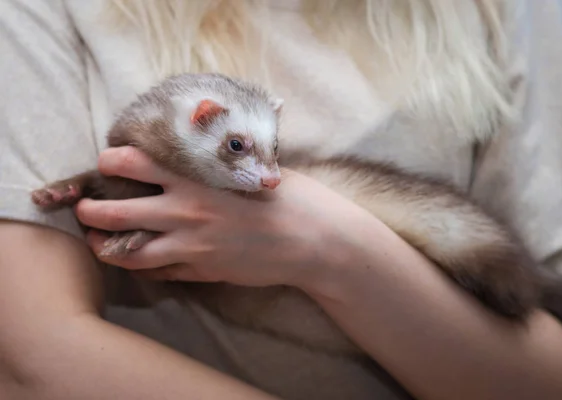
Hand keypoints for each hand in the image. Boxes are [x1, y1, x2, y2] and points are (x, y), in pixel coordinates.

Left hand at [75, 146, 380, 289]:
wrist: (311, 239)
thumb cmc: (286, 196)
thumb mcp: (248, 167)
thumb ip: (214, 164)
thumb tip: (193, 156)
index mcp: (195, 177)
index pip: (132, 162)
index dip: (110, 161)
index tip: (106, 163)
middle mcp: (185, 210)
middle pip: (115, 212)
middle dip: (90, 211)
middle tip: (84, 209)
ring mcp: (191, 245)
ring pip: (128, 251)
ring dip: (105, 247)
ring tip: (97, 243)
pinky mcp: (202, 270)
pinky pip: (161, 272)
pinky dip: (145, 267)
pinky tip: (140, 262)